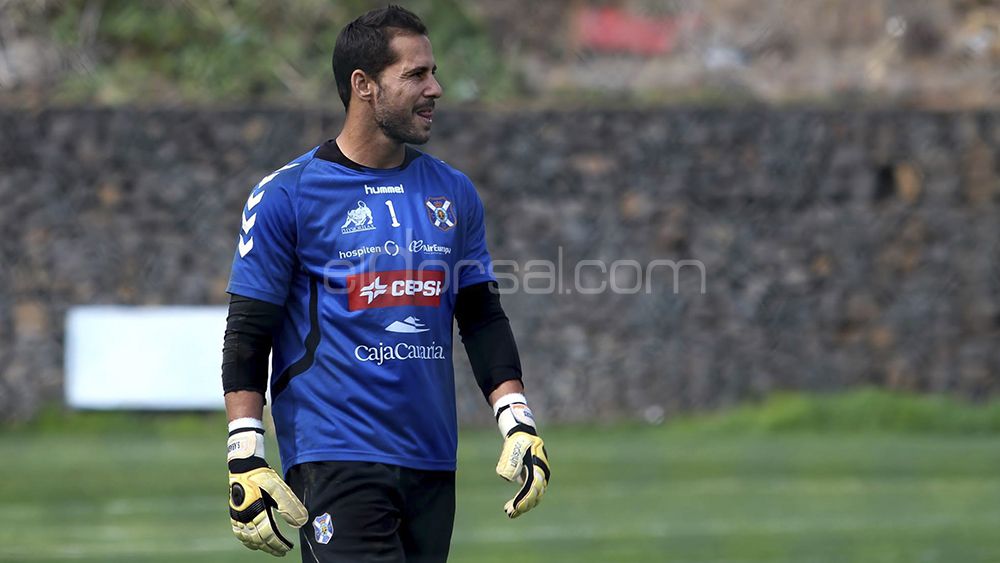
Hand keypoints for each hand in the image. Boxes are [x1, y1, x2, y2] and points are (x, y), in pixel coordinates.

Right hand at [227, 426, 307, 555]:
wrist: (244, 464)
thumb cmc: (262, 475)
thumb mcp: (279, 487)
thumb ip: (290, 505)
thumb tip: (301, 522)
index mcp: (257, 511)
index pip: (269, 534)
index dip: (279, 544)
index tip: (288, 548)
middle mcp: (245, 516)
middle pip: (258, 539)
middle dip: (271, 547)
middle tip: (282, 552)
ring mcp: (237, 515)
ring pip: (247, 538)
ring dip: (259, 545)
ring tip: (269, 548)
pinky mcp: (234, 512)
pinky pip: (238, 532)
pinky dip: (246, 540)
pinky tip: (252, 541)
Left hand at [492, 393, 549, 517]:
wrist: (523, 435)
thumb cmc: (518, 440)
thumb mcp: (514, 446)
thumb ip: (512, 461)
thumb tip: (511, 480)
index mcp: (538, 465)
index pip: (534, 486)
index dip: (526, 498)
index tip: (516, 507)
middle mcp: (541, 473)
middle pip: (535, 494)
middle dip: (523, 505)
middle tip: (510, 513)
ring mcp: (539, 477)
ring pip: (534, 497)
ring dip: (522, 506)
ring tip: (508, 512)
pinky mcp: (533, 480)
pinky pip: (530, 494)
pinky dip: (522, 502)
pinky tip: (510, 508)